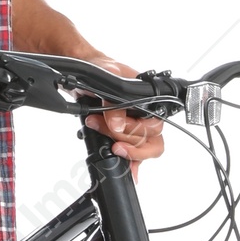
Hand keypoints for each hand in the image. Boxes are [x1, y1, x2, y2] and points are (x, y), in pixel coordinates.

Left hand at [76, 50, 165, 181]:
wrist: (85, 73)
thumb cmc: (102, 69)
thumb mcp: (109, 77)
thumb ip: (114, 101)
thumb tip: (117, 123)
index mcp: (150, 101)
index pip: (153, 126)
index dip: (134, 131)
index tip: (115, 130)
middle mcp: (146, 116)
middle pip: (148, 140)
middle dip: (122, 136)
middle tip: (98, 124)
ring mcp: (137, 128)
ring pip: (143, 149)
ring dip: (123, 148)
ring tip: (97, 130)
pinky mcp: (125, 137)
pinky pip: (135, 156)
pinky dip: (130, 163)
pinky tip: (128, 171)